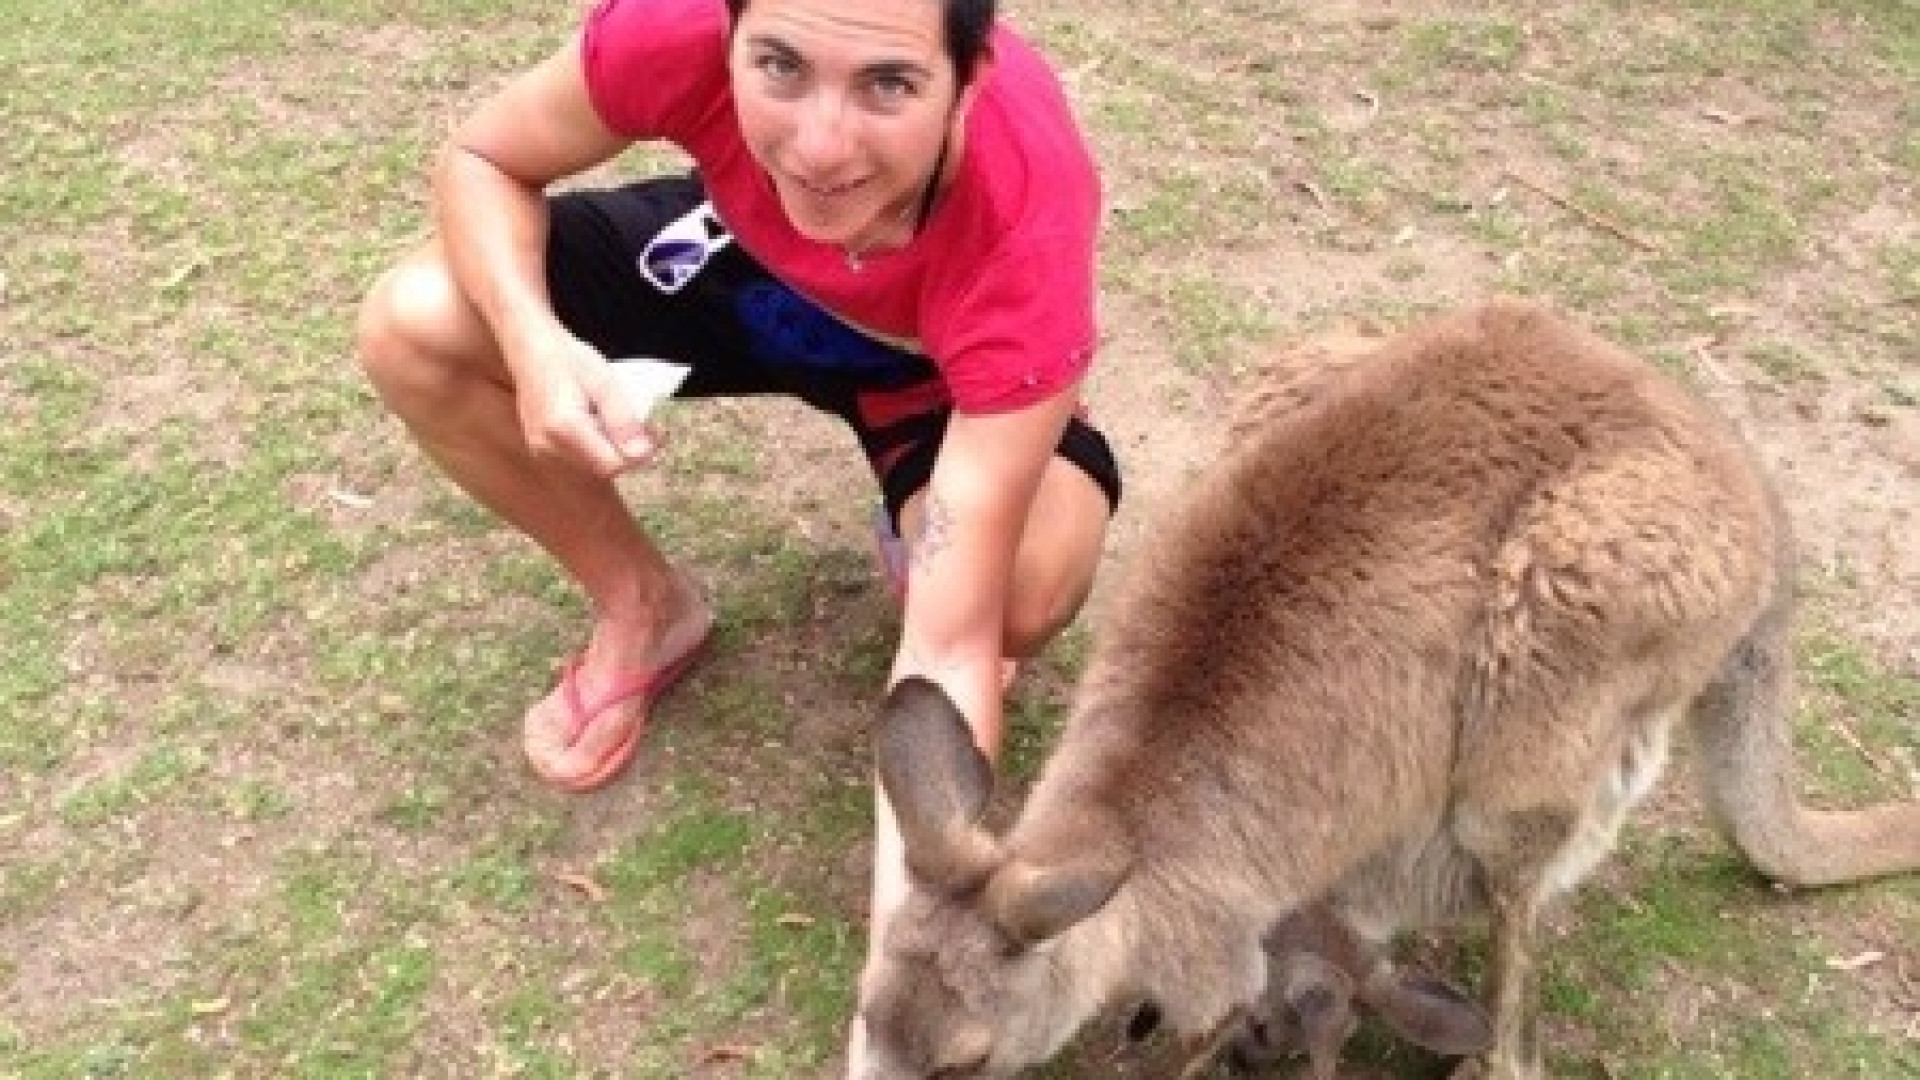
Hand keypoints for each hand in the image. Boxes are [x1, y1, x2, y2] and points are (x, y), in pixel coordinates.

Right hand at [510, 328, 662, 476]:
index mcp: (564, 428)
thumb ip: (622, 419)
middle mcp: (548, 448)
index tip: (657, 435)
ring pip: (593, 469)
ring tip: (627, 427)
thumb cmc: (569, 359)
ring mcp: (541, 452)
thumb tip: (643, 453)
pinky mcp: (542, 452)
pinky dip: (599, 450)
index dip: (638, 454)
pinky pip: (580, 462)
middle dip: (629, 454)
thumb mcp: (604, 382)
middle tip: (649, 430)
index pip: (612, 465)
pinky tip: (604, 429)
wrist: (531, 352)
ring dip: (615, 453)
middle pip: (603, 470)